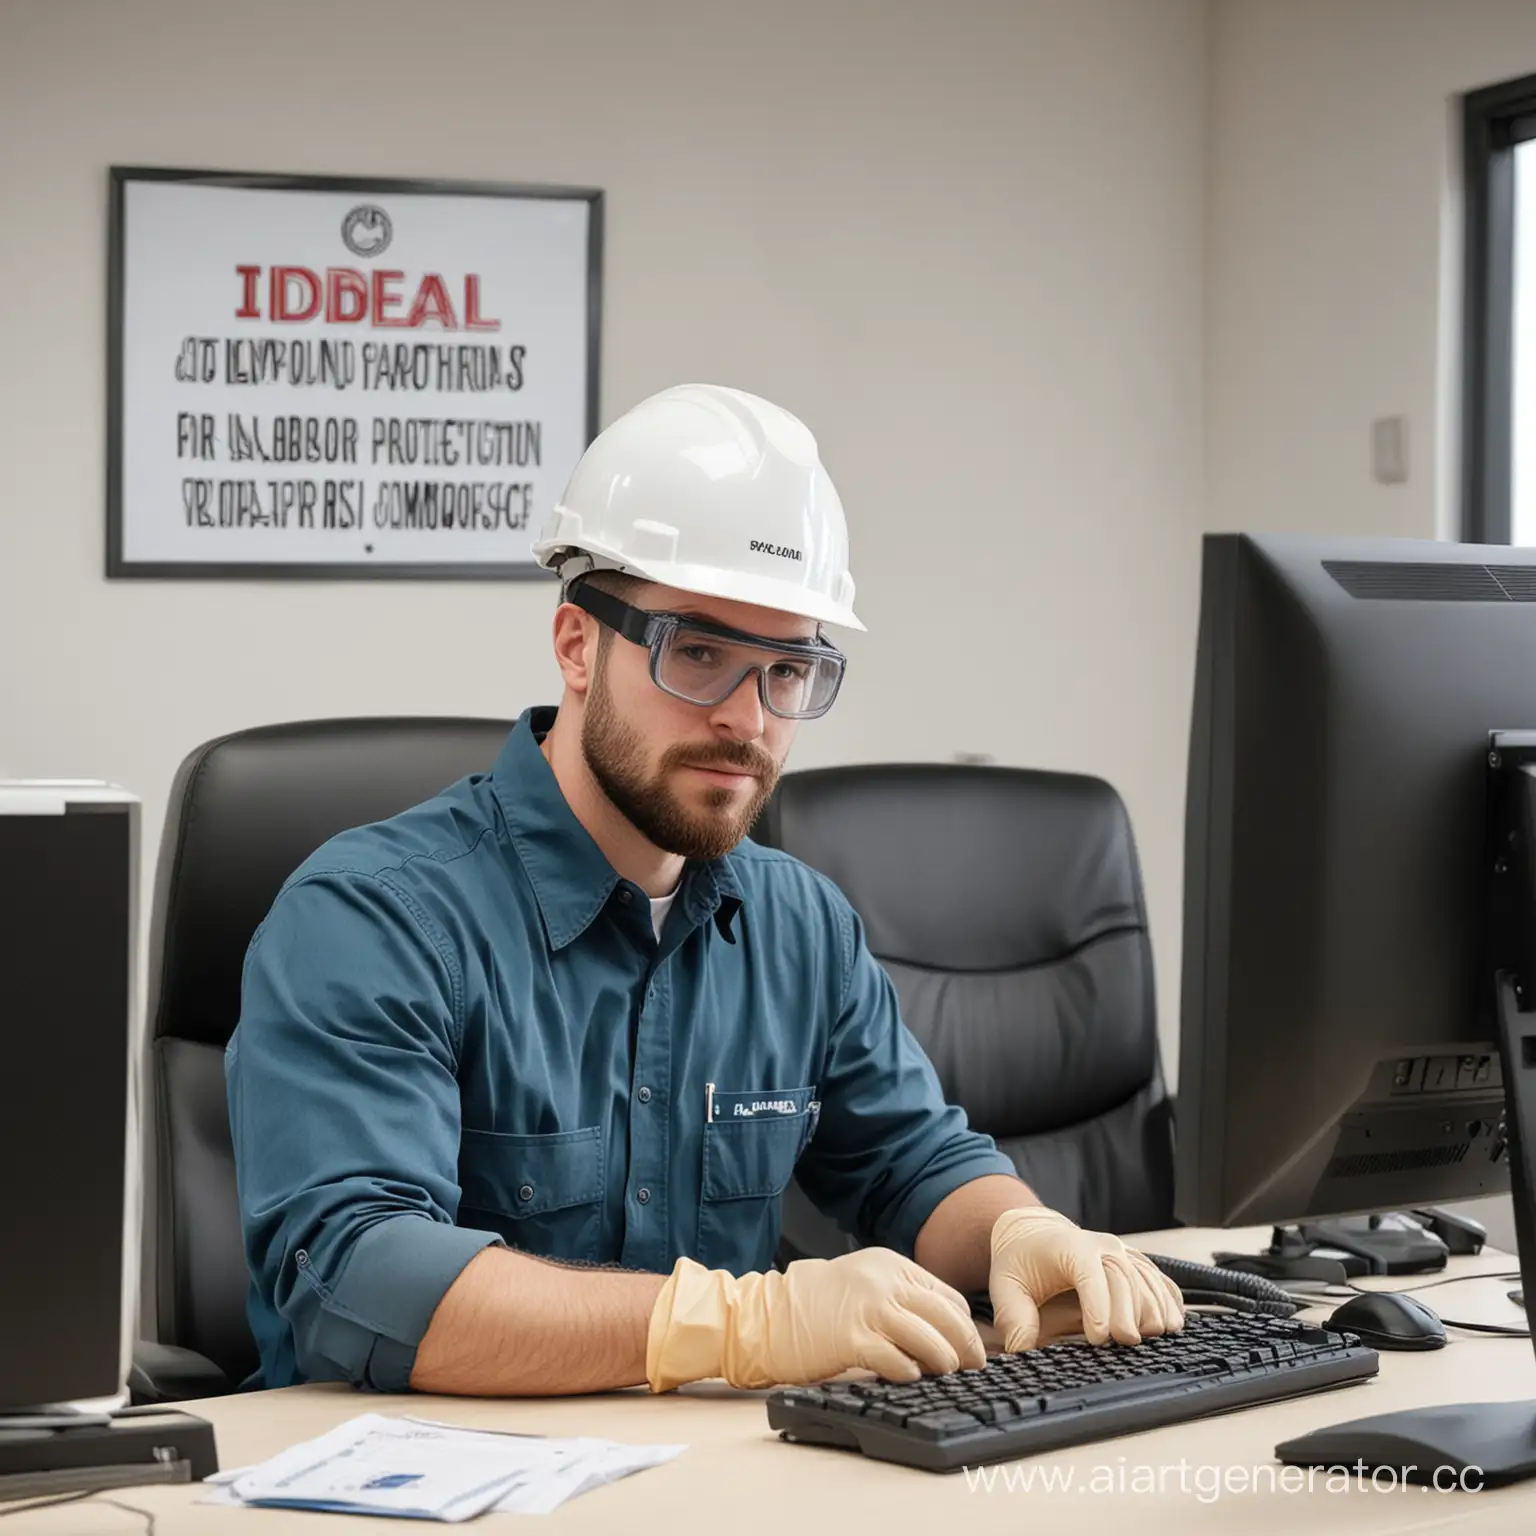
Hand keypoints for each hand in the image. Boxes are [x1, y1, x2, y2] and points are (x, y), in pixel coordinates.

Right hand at [646, 1248, 986, 1390]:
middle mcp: (883, 1282)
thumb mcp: (862, 1283)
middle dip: (966, 1346)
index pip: (946, 1297)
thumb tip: (942, 1327)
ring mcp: (867, 1309)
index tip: (973, 1348)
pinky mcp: (850, 1339)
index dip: (966, 1326)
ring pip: (928, 1338)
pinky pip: (895, 1360)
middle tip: (972, 1367)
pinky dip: (909, 1372)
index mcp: (889, 1265)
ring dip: (943, 1362)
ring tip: (944, 1375)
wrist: (765, 1314)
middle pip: (945, 1316)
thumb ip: (898, 1295)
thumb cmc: (813, 1304)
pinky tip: (909, 1378)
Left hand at [988, 1206, 1184, 1350]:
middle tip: (1126, 1342)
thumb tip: (1021, 1349)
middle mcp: (1102, 1246)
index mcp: (1070, 1248)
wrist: (1035, 1232)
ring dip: (1153, 1309)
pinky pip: (1159, 1279)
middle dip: (1128, 1312)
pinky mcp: (1135, 1263)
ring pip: (1147, 1280)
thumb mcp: (1006, 1285)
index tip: (1098, 1337)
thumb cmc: (1021, 1260)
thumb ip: (1014, 1318)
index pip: (1089, 1274)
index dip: (1098, 1306)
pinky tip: (1173, 1322)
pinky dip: (1168, 1300)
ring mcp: (1123, 1252)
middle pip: (1124, 1278)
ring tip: (1153, 1337)